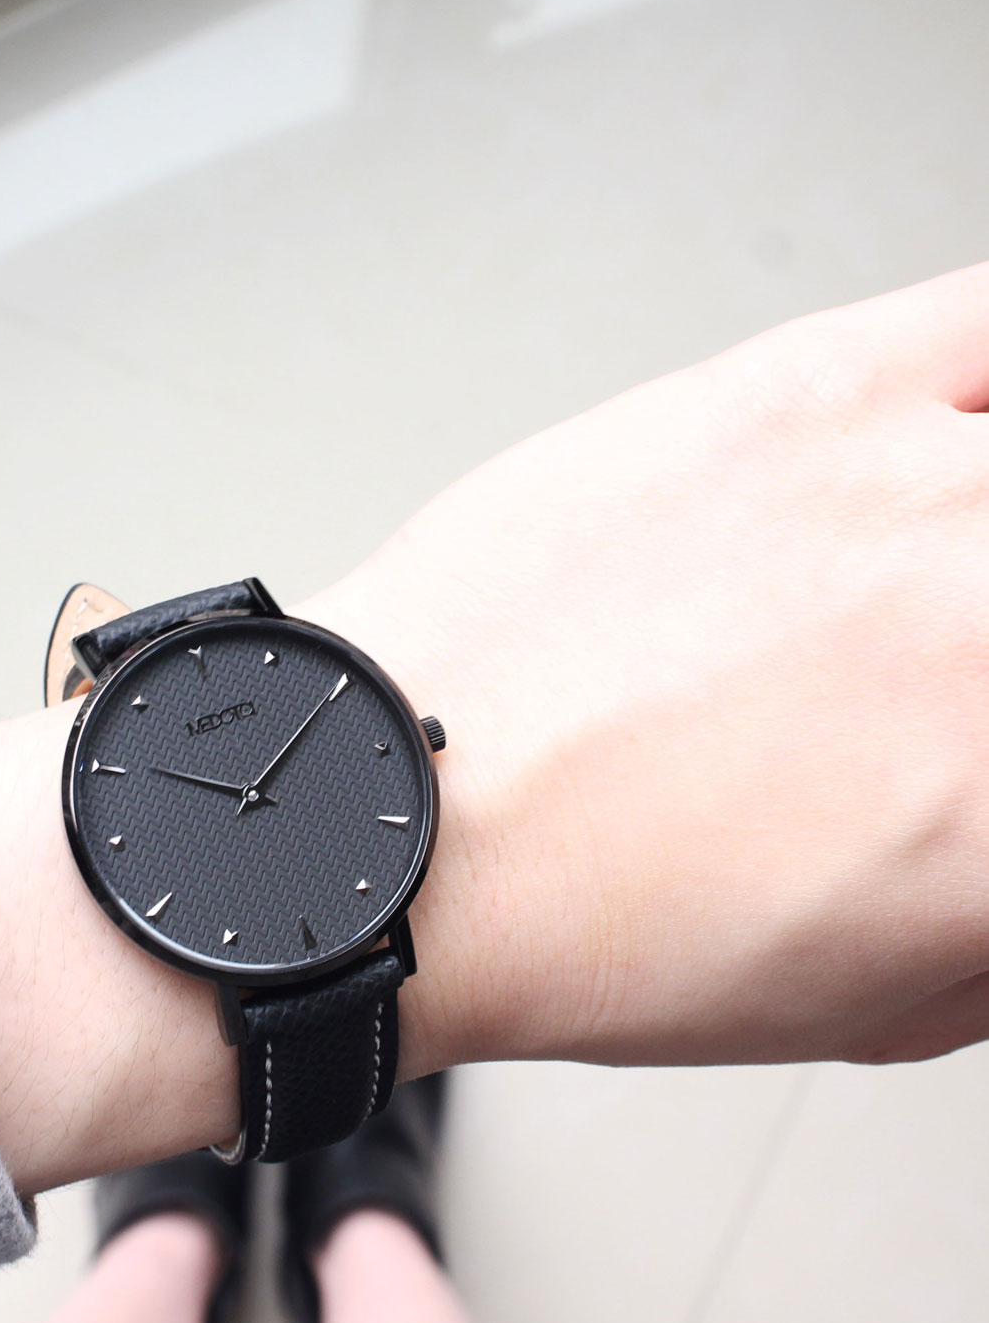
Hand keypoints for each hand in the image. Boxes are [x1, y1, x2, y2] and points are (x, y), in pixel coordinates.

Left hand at [0, 262, 988, 1195]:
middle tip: (931, 667)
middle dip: (981, 659)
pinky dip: (988, 373)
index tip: (970, 744)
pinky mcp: (806, 392)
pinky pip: (987, 326)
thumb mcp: (883, 997)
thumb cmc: (585, 923)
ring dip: (974, 533)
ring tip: (921, 573)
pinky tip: (947, 434)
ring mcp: (919, 488)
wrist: (394, 826)